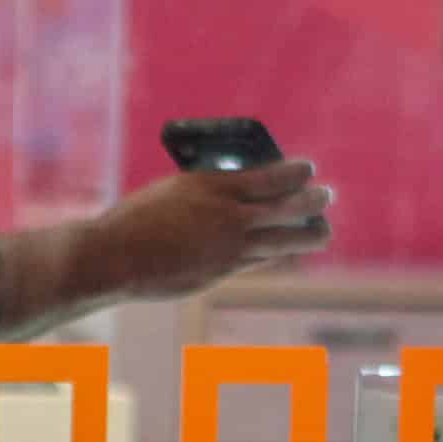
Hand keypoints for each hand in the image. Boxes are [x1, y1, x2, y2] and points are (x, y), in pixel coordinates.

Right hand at [93, 158, 332, 299]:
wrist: (115, 257)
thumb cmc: (135, 221)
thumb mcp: (173, 194)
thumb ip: (205, 196)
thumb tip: (231, 203)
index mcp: (213, 185)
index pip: (268, 176)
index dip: (293, 173)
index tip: (308, 168)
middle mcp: (227, 215)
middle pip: (283, 208)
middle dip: (310, 202)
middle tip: (326, 197)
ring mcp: (226, 247)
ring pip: (279, 241)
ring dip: (305, 235)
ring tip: (324, 231)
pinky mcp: (219, 273)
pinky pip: (255, 261)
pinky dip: (272, 254)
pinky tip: (281, 252)